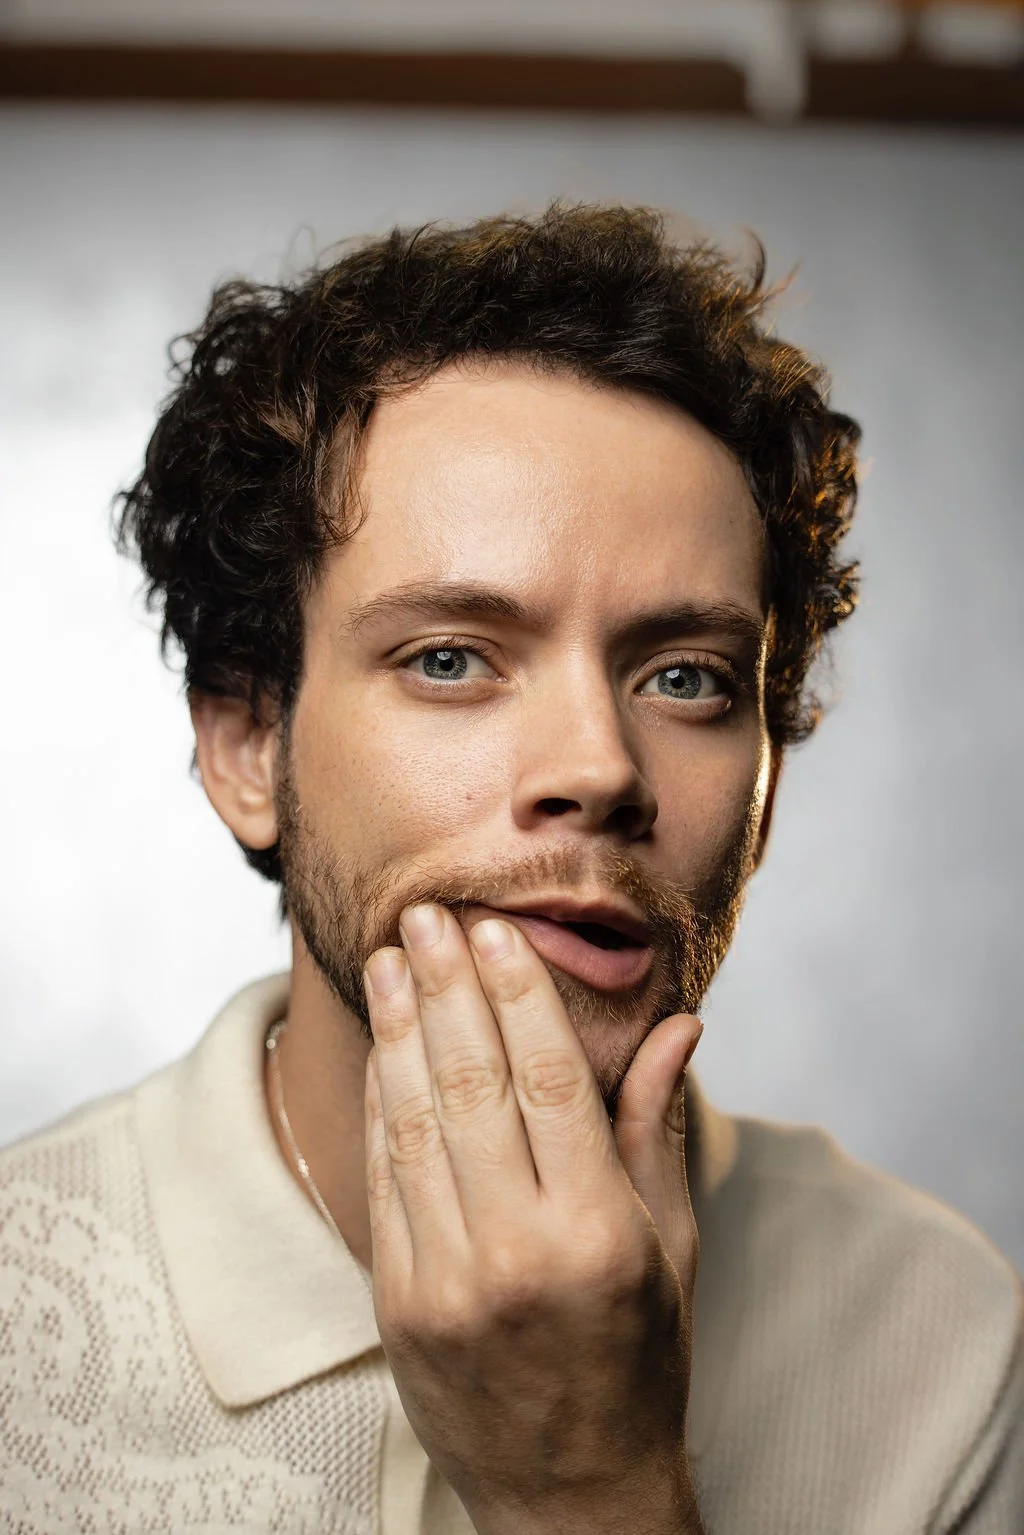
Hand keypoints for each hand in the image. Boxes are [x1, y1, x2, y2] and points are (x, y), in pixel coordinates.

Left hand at [362, 902, 704, 1534]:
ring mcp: (446, 1282)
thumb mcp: (672, 1247)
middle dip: (447, 988)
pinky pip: (384, 1178)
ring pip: (415, 1122)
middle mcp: (517, 1254)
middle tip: (428, 914)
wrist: (569, 1495)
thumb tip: (680, 1024)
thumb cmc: (640, 1359)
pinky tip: (384, 1044)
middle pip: (472, 1086)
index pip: (551, 1081)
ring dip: (401, 1029)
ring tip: (393, 956)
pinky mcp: (398, 1304)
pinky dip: (381, 1101)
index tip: (495, 931)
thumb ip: (657, 1127)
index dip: (518, 995)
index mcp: (600, 1235)